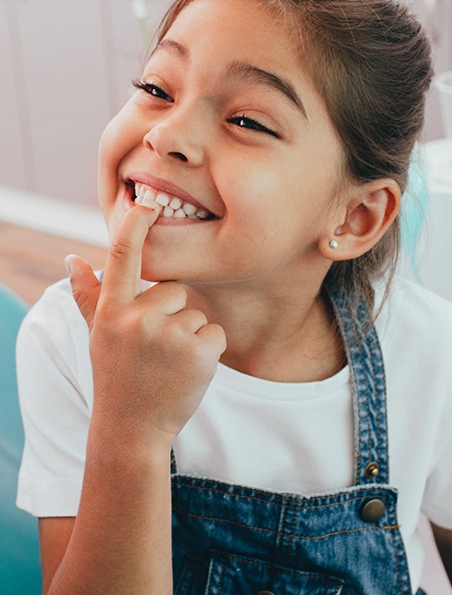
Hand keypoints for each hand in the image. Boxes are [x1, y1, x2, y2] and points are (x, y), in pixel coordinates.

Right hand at [66, 204, 225, 445]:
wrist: (132, 430)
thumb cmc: (116, 376)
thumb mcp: (97, 336)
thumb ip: (88, 296)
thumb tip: (72, 258)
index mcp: (112, 311)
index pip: (121, 256)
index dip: (135, 224)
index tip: (146, 202)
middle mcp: (137, 319)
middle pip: (175, 289)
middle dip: (172, 314)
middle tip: (156, 349)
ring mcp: (168, 336)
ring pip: (196, 313)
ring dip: (189, 336)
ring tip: (168, 364)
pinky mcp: (198, 352)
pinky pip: (215, 332)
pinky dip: (208, 351)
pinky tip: (187, 372)